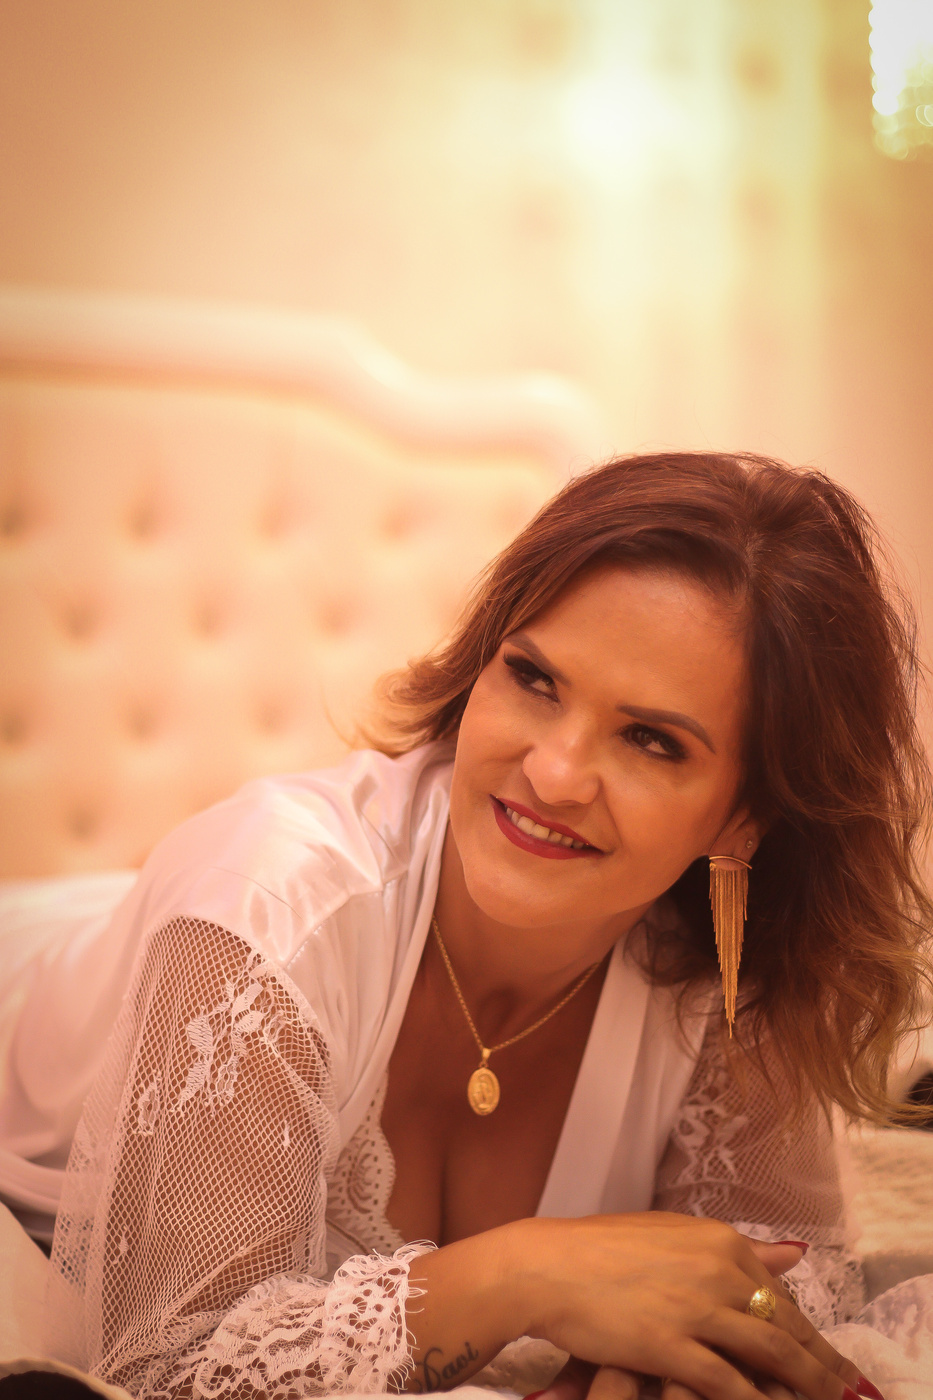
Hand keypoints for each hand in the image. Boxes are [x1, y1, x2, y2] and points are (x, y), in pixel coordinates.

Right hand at [511, 1212, 862, 1399]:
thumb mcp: (674, 1235)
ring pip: (769, 1354)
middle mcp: (717, 1270)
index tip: (832, 1360)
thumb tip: (794, 1254)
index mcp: (719, 1241)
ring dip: (804, 1384)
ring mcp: (697, 1308)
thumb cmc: (602, 1249)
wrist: (549, 1266)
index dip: (812, 1333)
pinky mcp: (672, 1345)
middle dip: (821, 1364)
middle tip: (846, 1390)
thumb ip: (736, 1249)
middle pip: (785, 1325)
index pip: (781, 1293)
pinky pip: (728, 1384)